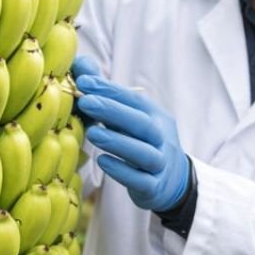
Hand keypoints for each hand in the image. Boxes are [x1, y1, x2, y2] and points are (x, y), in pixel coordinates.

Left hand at [74, 65, 190, 211]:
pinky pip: (141, 179)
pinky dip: (122, 171)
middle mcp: (162, 138)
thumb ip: (106, 95)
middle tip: (85, 101)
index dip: (110, 90)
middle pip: (142, 123)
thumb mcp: (130, 119)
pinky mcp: (154, 188)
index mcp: (156, 117)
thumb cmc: (142, 144)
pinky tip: (102, 161)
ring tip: (92, 132)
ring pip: (144, 153)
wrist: (173, 182)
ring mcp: (160, 164)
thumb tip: (81, 66)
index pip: (134, 100)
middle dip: (113, 111)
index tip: (83, 82)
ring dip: (117, 141)